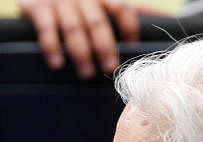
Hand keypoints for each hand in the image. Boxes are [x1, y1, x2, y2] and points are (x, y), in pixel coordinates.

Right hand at [19, 0, 139, 78]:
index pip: (122, 8)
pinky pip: (47, 29)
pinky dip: (52, 47)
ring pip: (74, 28)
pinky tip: (57, 64)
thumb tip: (163, 17)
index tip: (133, 48)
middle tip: (110, 68)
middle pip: (97, 22)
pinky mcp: (39, 7)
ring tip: (86, 73)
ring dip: (81, 52)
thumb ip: (132, 8)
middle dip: (105, 46)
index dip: (129, 28)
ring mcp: (61, 1)